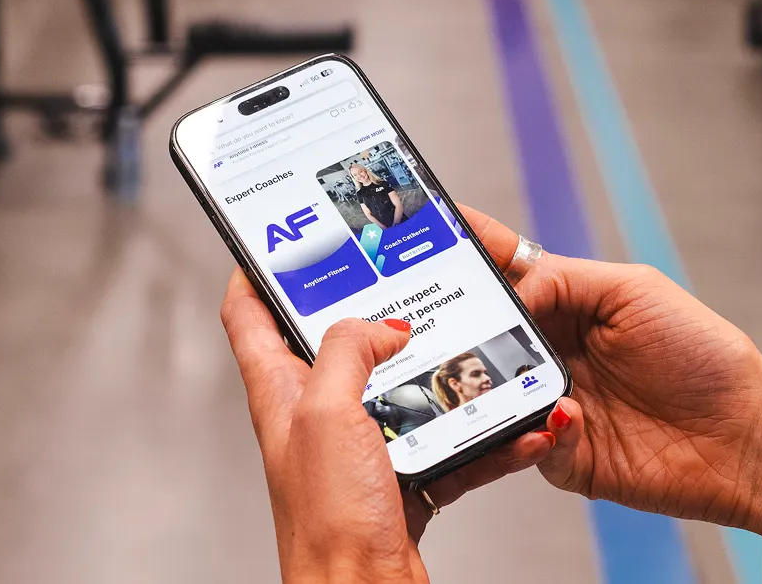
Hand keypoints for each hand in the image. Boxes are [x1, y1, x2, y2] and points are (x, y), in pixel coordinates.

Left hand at [219, 270, 556, 582]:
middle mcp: (315, 415)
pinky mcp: (399, 476)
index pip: (248, 312)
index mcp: (281, 392)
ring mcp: (358, 446)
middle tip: (403, 276)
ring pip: (400, 387)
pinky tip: (512, 427)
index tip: (283, 236)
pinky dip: (481, 432)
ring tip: (473, 349)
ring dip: (440, 370)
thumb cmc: (328, 524)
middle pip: (335, 342)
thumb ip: (350, 352)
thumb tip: (382, 325)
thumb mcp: (327, 412)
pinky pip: (445, 440)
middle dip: (372, 308)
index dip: (258, 267)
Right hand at [461, 206, 761, 534]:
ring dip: (491, 385)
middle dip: (459, 327)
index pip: (506, 276)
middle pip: (485, 336)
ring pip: (492, 395)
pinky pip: (526, 446)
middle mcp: (556, 355)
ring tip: (497, 375)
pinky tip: (570, 418)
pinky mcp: (566, 457)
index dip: (468, 255)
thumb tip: (511, 291)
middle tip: (434, 316)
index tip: (431, 229)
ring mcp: (556, 406)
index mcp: (571, 307)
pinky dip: (540, 430)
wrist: (746, 436)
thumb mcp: (634, 291)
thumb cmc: (705, 356)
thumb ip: (564, 280)